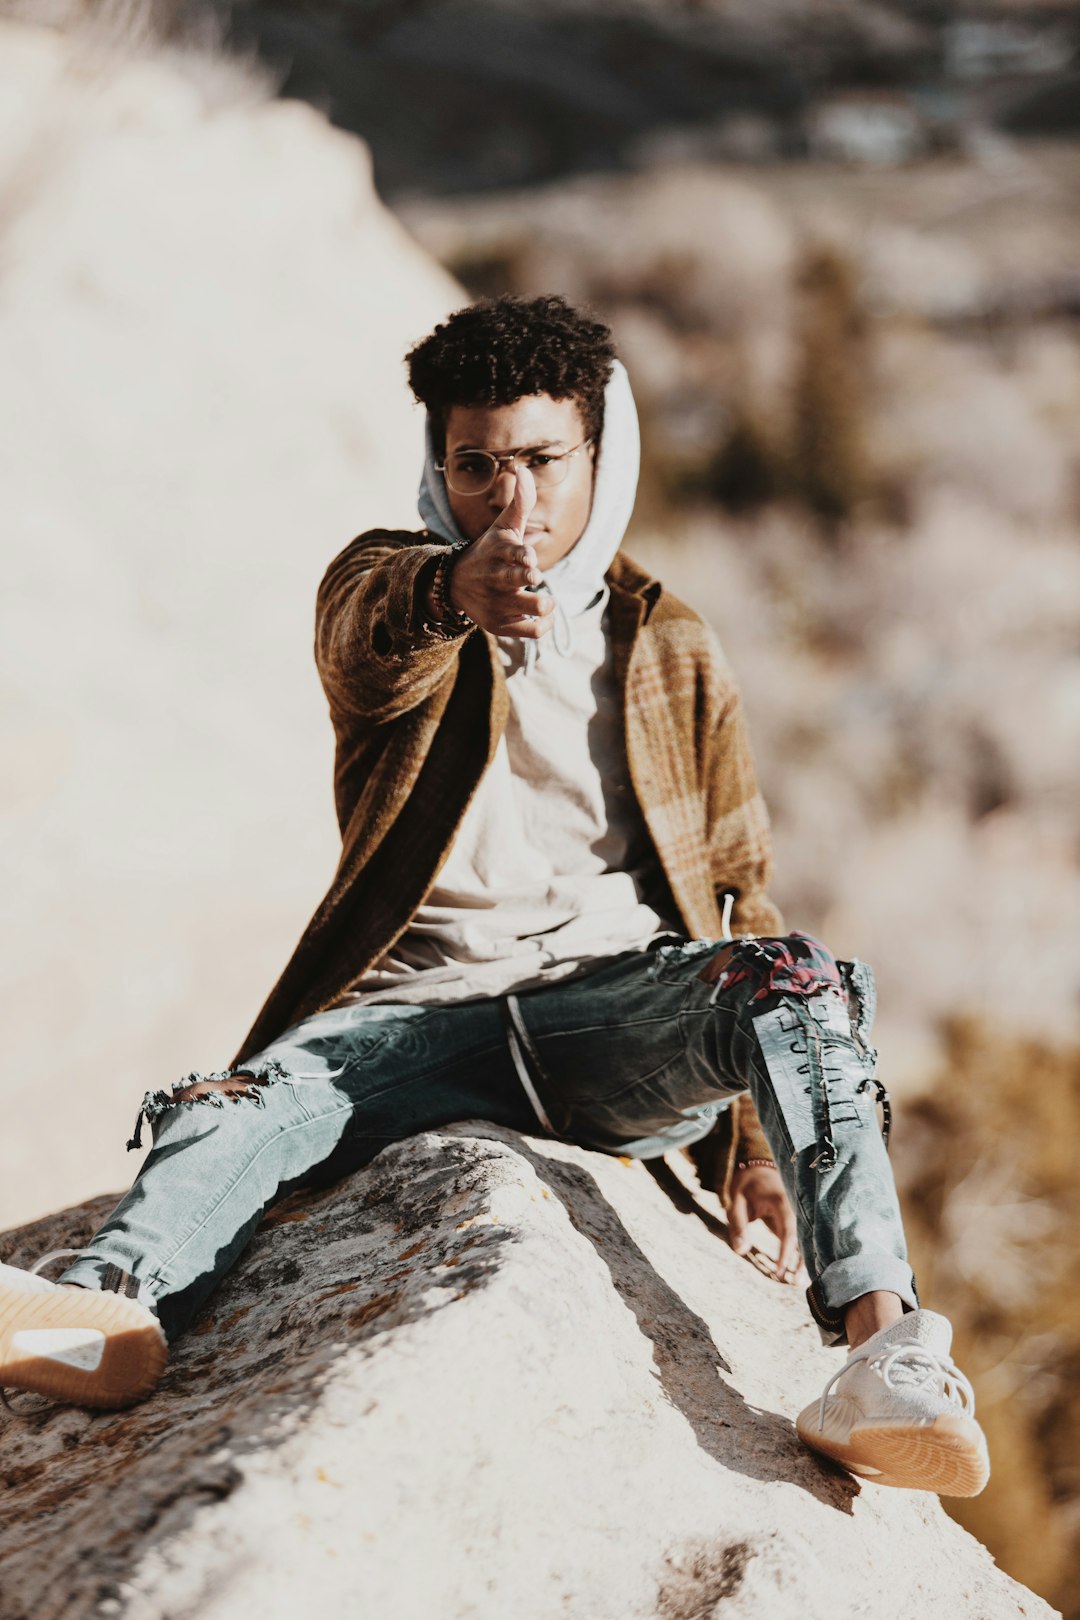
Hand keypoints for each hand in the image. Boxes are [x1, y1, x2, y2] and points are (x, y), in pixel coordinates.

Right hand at [445, 467, 555, 639]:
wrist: (457, 584)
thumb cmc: (491, 551)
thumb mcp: (503, 526)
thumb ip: (520, 502)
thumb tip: (524, 469)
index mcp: (499, 552)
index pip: (512, 553)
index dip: (523, 556)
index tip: (530, 559)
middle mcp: (496, 578)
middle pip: (516, 581)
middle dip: (527, 579)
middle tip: (534, 579)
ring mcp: (498, 603)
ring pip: (529, 608)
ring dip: (542, 605)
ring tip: (544, 601)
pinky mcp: (500, 624)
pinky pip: (531, 631)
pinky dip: (542, 624)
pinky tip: (541, 614)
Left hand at [727, 1164, 801, 1284]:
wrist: (759, 1166)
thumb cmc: (746, 1184)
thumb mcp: (736, 1200)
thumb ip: (738, 1225)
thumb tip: (741, 1251)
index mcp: (782, 1201)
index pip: (788, 1230)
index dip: (786, 1253)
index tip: (780, 1272)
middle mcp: (796, 1207)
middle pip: (805, 1237)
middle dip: (802, 1261)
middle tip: (796, 1284)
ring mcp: (799, 1213)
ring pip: (808, 1239)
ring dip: (805, 1260)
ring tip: (798, 1283)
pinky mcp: (797, 1219)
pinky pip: (803, 1238)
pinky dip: (802, 1254)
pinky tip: (800, 1272)